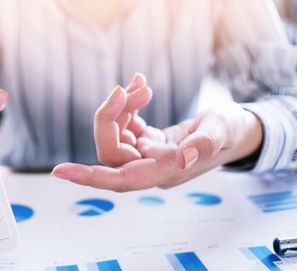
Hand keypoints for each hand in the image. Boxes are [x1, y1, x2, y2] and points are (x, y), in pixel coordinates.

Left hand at [51, 73, 262, 191]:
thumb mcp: (223, 132)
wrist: (236, 128)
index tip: (60, 171)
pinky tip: (140, 84)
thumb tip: (182, 157)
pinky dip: (128, 104)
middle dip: (110, 117)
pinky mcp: (147, 140)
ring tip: (141, 84)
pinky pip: (126, 124)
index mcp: (165, 172)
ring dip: (121, 107)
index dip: (90, 176)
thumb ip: (203, 144)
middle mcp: (151, 167)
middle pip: (111, 150)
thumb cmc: (232, 132)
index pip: (120, 179)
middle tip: (125, 88)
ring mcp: (147, 154)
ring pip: (116, 135)